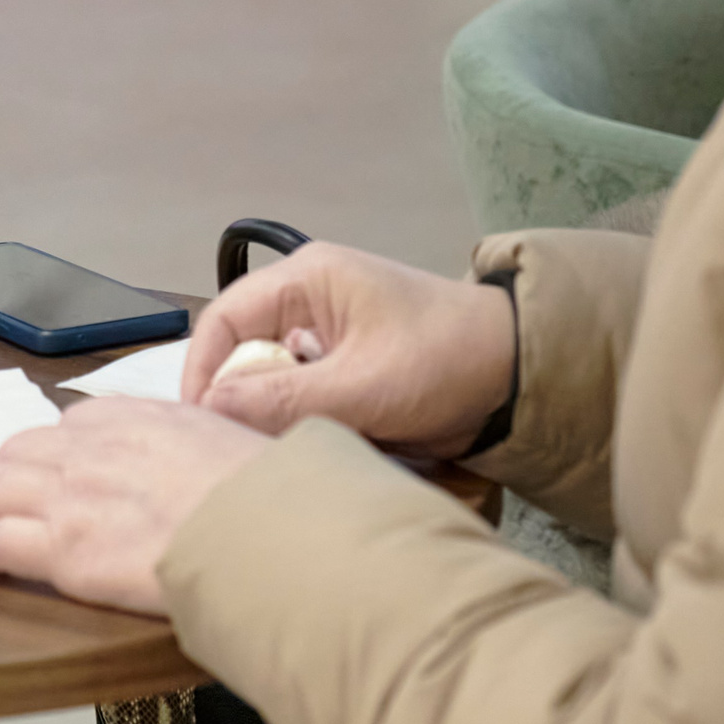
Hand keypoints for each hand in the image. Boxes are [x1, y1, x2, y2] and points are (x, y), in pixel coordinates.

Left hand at [0, 399, 270, 614]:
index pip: (74, 425)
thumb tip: (216, 458)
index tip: (45, 462)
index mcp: (134, 416)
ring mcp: (70, 496)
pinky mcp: (63, 548)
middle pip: (21, 454)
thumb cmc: (268, 495)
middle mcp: (90, 448)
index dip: (52, 448)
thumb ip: (203, 441)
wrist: (268, 531)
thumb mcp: (236, 437)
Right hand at [182, 242, 514, 457]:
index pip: (224, 318)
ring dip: (273, 412)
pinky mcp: (344, 361)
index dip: (202, 369)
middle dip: (240, 397)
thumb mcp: (363, 387)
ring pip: (268, 375)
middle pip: (242, 348)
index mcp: (308, 279)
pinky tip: (313, 441)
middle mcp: (309, 297)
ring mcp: (326, 329)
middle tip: (240, 442)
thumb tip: (210, 409)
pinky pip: (298, 390)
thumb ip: (282, 400)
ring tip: (279, 445)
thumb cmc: (449, 363)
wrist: (524, 376)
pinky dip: (299, 418)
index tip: (199, 421)